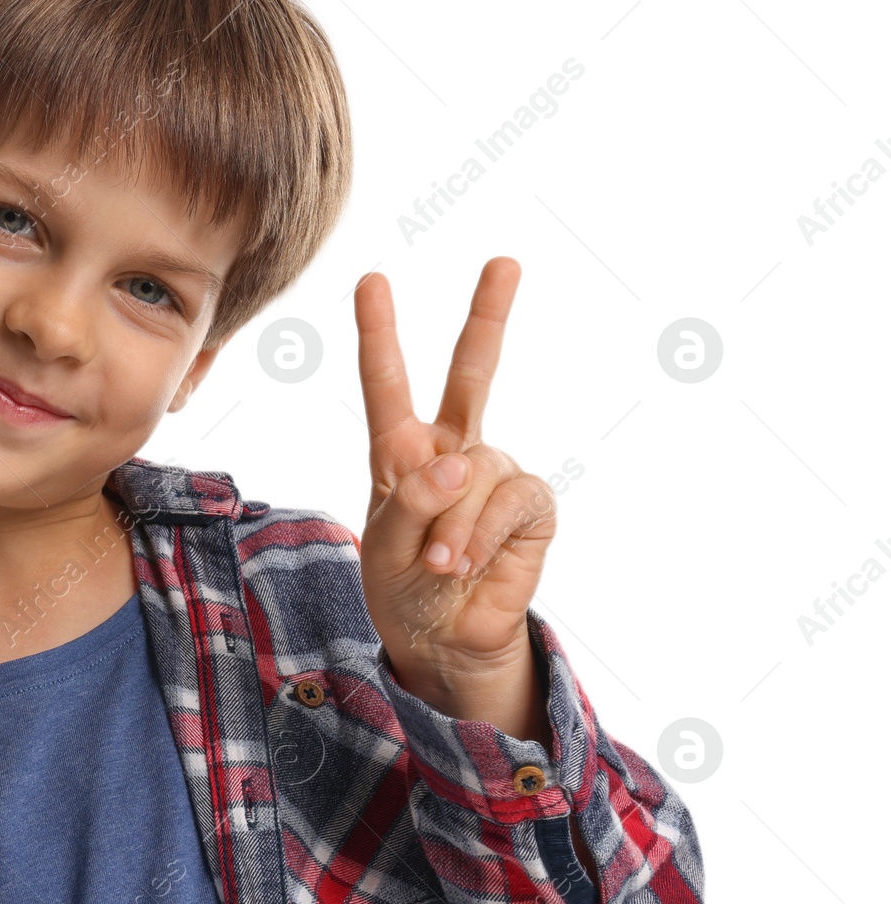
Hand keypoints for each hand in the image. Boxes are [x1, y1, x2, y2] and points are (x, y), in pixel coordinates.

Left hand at [352, 257, 557, 737]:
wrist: (443, 641)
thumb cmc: (403, 590)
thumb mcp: (382, 547)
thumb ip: (408, 501)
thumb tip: (458, 463)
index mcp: (403, 454)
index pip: (389, 385)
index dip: (380, 333)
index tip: (373, 280)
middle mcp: (454, 453)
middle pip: (472, 375)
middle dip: (489, 317)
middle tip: (505, 261)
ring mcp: (495, 477)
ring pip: (476, 473)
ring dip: (450, 526)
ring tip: (438, 564)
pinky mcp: (530, 507)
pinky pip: (507, 501)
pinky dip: (478, 535)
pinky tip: (463, 565)